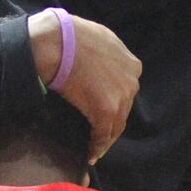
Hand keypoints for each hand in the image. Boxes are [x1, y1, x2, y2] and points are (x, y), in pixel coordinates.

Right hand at [27, 9, 140, 162]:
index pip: (126, 90)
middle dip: (111, 123)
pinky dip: (96, 147)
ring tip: (94, 150)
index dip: (115, 103)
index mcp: (132, 64)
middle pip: (123, 110)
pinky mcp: (106, 112)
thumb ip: (108, 55)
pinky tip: (90, 154)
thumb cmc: (72, 36)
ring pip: (115, 126)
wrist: (58, 42)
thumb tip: (99, 63)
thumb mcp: (101, 38)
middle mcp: (131, 82)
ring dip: (105, 140)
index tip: (106, 113)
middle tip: (99, 136)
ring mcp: (121, 98)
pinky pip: (102, 135)